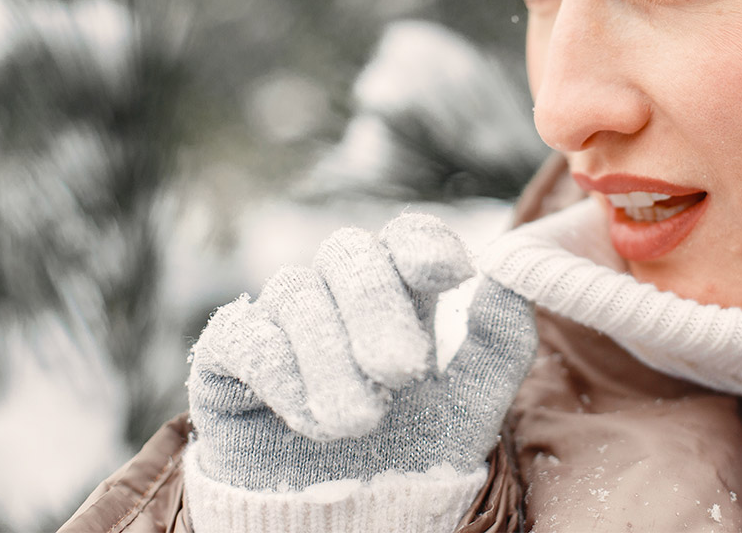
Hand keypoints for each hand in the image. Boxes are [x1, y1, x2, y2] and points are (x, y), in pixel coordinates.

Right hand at [187, 213, 536, 490]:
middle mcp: (335, 295)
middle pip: (348, 253)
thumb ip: (497, 347)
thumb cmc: (411, 459)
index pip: (404, 237)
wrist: (347, 525)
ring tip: (359, 424)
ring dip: (331, 359)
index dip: (423, 242)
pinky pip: (242, 336)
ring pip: (296, 293)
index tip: (451, 272)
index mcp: (398, 294)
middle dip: (377, 306)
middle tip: (402, 370)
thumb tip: (515, 277)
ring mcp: (278, 320)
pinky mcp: (227, 358)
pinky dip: (279, 373)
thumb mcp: (469, 410)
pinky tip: (308, 420)